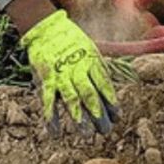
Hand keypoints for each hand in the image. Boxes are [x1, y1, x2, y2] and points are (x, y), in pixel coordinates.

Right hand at [21, 9, 119, 133]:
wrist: (47, 29)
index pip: (104, 84)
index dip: (111, 101)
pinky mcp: (46, 78)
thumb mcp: (91, 49)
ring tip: (86, 135)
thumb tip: (113, 85)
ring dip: (79, 119)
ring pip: (72, 99)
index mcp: (92, 61)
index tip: (118, 116)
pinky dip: (51, 117)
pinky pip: (48, 100)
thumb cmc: (72, 40)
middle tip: (105, 130)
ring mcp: (61, 74)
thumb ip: (100, 67)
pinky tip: (55, 132)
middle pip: (90, 94)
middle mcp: (78, 69)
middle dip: (99, 114)